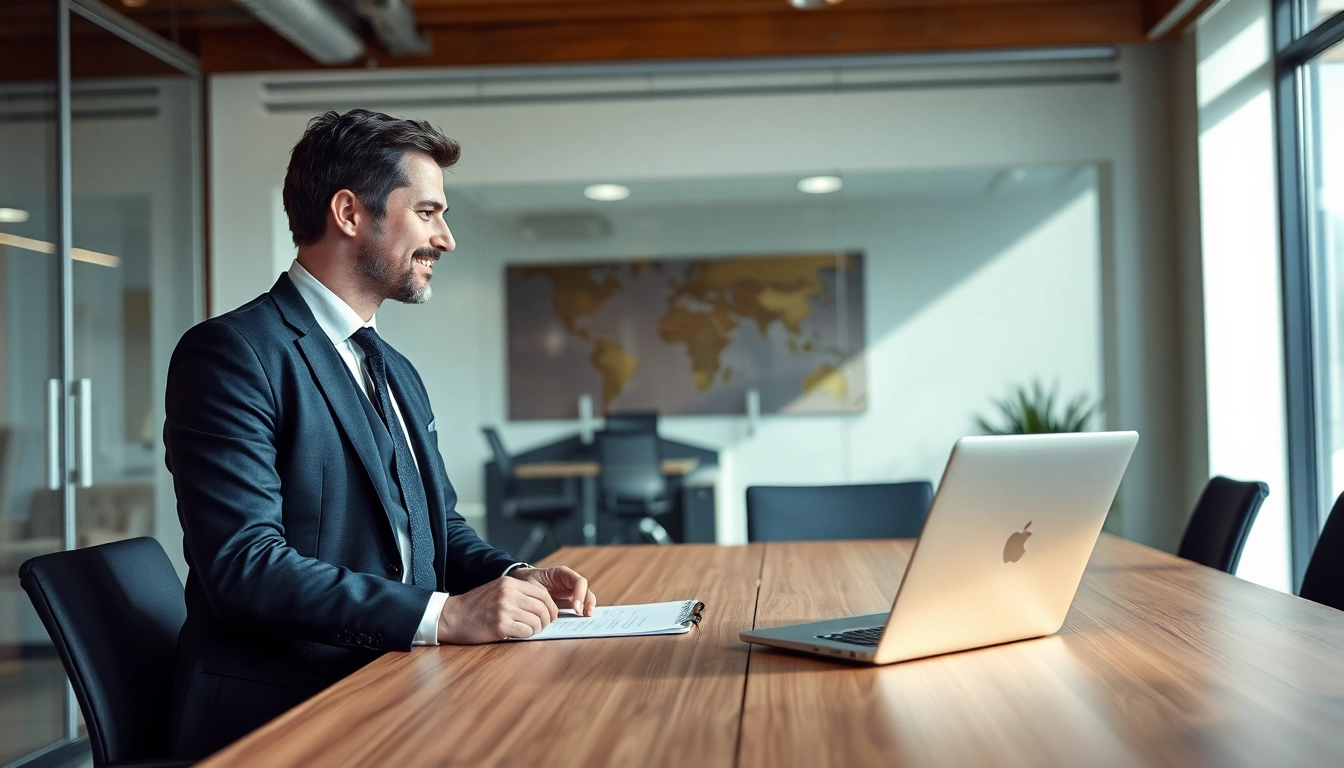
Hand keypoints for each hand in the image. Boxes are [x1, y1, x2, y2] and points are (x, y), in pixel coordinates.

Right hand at [437, 575, 558, 643]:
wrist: (452, 616)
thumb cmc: (474, 606)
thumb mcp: (497, 590)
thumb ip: (517, 593)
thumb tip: (542, 605)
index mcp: (510, 583)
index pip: (542, 594)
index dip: (551, 606)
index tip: (551, 615)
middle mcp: (509, 593)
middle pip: (542, 608)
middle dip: (546, 620)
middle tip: (542, 626)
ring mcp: (505, 609)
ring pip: (536, 622)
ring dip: (535, 629)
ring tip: (527, 630)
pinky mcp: (500, 625)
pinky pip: (525, 632)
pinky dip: (525, 635)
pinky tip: (517, 633)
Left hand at [510, 565, 596, 616]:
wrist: (522, 583)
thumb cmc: (528, 582)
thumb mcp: (534, 586)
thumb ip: (542, 595)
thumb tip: (550, 609)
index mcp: (563, 574)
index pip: (579, 582)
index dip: (580, 594)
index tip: (575, 607)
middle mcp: (569, 582)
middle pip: (586, 590)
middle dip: (588, 602)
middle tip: (585, 614)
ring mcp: (570, 591)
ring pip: (585, 597)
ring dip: (588, 607)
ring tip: (586, 617)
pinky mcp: (568, 601)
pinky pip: (578, 605)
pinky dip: (581, 611)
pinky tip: (582, 619)